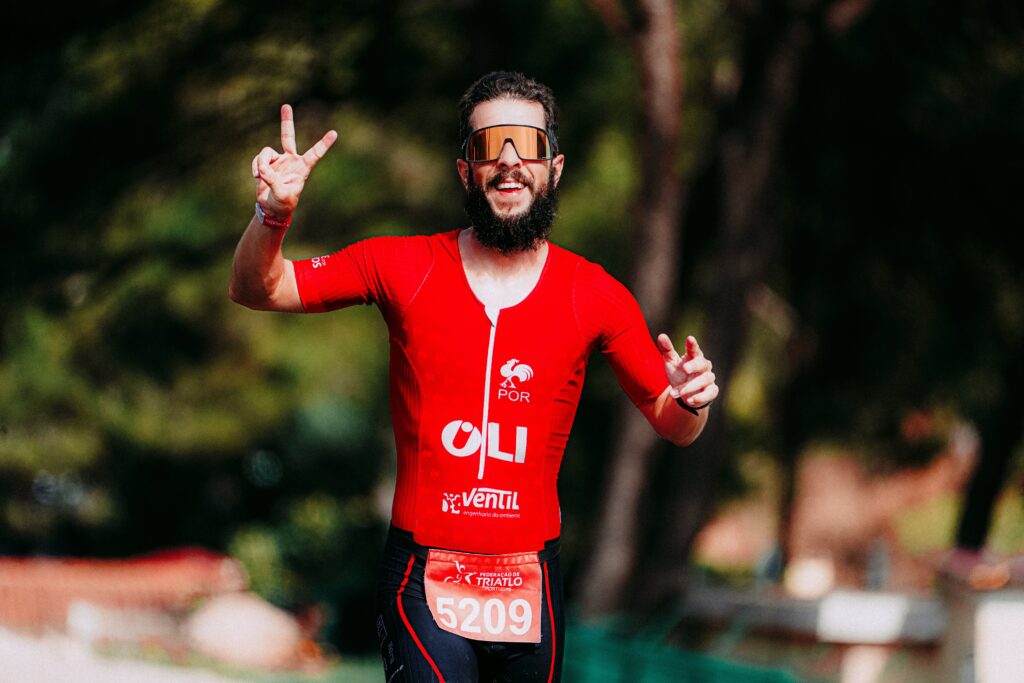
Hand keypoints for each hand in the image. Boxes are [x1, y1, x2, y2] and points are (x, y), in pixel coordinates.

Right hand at [252, 104, 337, 218]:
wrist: (271, 208)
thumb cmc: (283, 204)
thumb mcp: (281, 194)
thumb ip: (273, 181)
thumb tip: (263, 169)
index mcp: (303, 168)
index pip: (315, 154)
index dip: (324, 144)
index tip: (335, 133)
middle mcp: (291, 161)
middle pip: (287, 137)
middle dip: (286, 121)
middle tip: (286, 105)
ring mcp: (278, 161)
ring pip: (266, 152)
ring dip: (261, 163)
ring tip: (260, 176)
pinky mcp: (267, 164)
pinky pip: (259, 160)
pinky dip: (256, 167)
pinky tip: (256, 177)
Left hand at [658, 334, 718, 409]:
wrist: (684, 393)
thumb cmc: (679, 373)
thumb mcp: (671, 362)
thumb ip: (667, 349)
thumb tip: (661, 335)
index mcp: (694, 357)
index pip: (694, 349)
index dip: (692, 344)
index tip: (690, 338)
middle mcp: (704, 366)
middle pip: (702, 363)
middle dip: (694, 365)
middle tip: (685, 368)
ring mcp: (709, 378)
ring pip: (704, 380)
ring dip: (688, 387)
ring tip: (673, 393)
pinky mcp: (712, 391)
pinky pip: (710, 393)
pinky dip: (700, 397)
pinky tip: (689, 400)